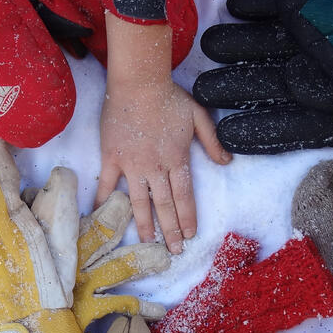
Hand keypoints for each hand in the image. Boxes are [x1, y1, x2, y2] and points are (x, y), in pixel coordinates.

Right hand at [98, 15, 229, 254]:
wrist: (138, 82)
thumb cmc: (169, 97)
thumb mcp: (198, 116)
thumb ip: (212, 141)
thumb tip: (226, 162)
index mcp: (176, 159)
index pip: (184, 196)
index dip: (187, 217)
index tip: (190, 235)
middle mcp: (155, 167)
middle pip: (164, 205)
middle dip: (170, 230)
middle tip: (174, 250)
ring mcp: (132, 164)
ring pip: (139, 201)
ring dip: (144, 224)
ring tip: (148, 241)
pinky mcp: (112, 157)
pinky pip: (108, 184)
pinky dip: (106, 201)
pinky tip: (105, 216)